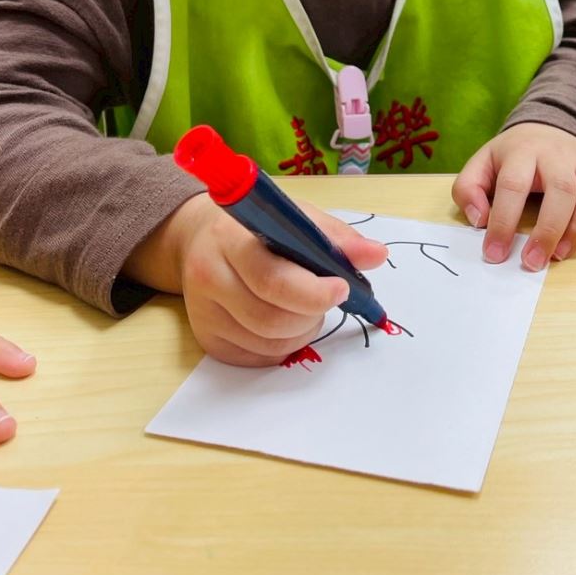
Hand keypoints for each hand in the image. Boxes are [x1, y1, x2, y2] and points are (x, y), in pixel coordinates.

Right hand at [162, 195, 388, 366]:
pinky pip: (258, 357)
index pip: (273, 280)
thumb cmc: (257, 226)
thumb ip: (336, 238)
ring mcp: (204, 312)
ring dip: (302, 331)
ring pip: (268, 343)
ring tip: (306, 306)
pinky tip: (285, 320)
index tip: (343, 288)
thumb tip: (377, 256)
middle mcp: (209, 276)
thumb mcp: (295, 217)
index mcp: (232, 239)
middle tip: (328, 296)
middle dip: (312, 314)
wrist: (198, 237)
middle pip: (271, 319)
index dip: (313, 292)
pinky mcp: (207, 339)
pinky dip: (283, 345)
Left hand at [452, 124, 575, 269]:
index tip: (495, 253)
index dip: (504, 222)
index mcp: (523, 151)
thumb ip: (469, 189)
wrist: (551, 127)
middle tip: (533, 262)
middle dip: (548, 231)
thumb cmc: (515, 156)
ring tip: (561, 254)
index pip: (513, 185)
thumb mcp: (482, 163)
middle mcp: (560, 155)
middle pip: (561, 190)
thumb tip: (479, 219)